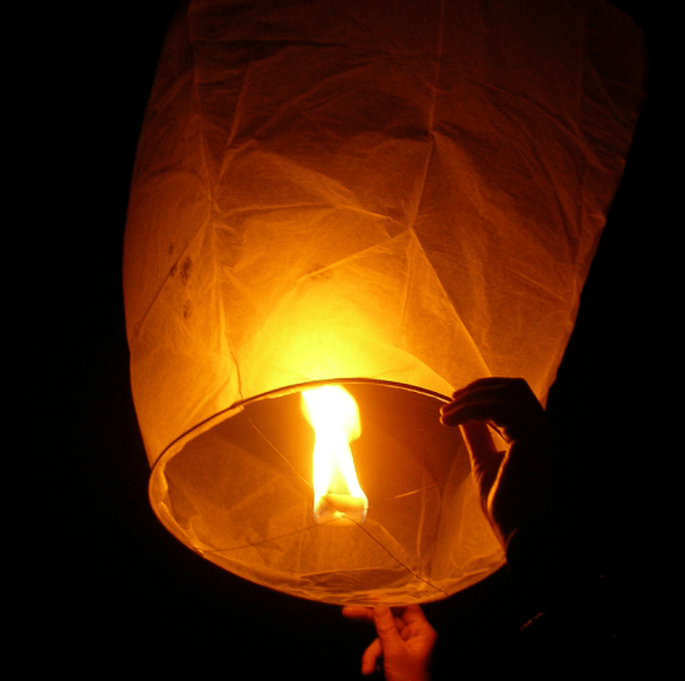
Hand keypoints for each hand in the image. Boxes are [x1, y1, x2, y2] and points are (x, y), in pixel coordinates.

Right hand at [342, 604, 436, 680]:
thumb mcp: (394, 652)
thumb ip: (385, 626)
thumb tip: (379, 604)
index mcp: (421, 631)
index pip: (405, 606)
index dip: (388, 599)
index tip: (369, 595)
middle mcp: (414, 637)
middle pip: (389, 620)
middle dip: (369, 623)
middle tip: (347, 613)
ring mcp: (405, 649)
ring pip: (382, 639)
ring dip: (371, 654)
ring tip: (368, 670)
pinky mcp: (396, 661)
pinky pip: (381, 652)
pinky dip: (374, 662)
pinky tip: (371, 673)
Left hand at [440, 377, 568, 615]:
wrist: (521, 536)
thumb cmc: (507, 508)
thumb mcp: (485, 463)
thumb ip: (478, 438)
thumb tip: (465, 417)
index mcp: (535, 434)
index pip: (514, 396)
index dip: (484, 392)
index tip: (455, 402)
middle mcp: (543, 428)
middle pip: (513, 387)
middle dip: (479, 388)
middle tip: (451, 400)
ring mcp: (541, 432)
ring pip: (506, 392)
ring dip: (471, 398)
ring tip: (447, 413)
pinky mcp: (532, 437)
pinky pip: (497, 408)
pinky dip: (470, 409)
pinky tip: (450, 420)